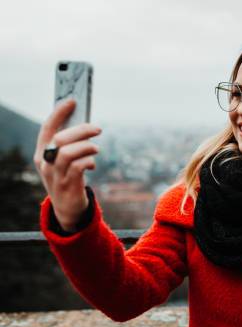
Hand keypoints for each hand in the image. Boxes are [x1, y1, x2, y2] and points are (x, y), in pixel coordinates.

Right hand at [32, 99, 101, 230]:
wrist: (67, 208)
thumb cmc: (67, 177)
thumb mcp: (63, 161)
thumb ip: (69, 145)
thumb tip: (86, 125)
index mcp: (41, 152)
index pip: (47, 128)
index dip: (58, 113)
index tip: (72, 101)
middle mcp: (45, 162)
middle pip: (60, 138)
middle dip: (81, 130)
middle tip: (98, 129)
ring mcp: (55, 174)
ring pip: (68, 152)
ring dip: (86, 146)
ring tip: (96, 149)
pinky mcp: (67, 185)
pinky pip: (78, 167)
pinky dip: (88, 161)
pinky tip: (92, 164)